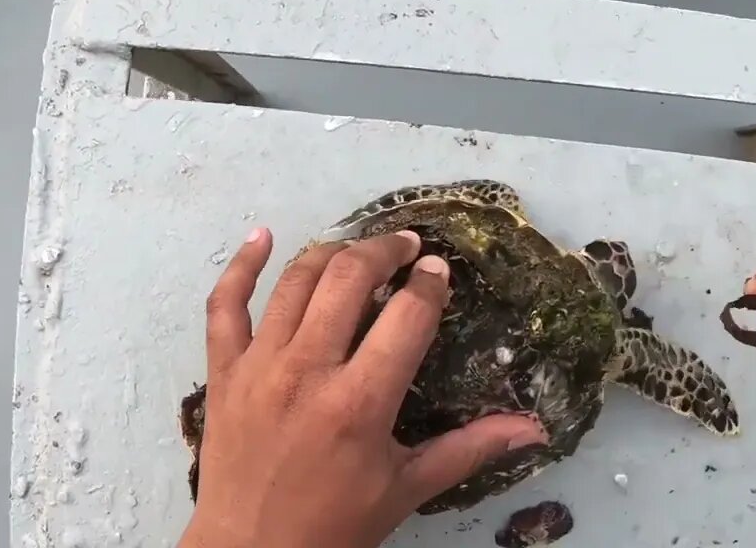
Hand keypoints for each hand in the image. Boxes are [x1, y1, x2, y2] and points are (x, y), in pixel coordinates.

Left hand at [179, 228, 546, 547]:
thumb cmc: (334, 525)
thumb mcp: (407, 488)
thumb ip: (469, 449)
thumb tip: (532, 428)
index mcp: (360, 402)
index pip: (406, 316)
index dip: (429, 284)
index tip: (440, 271)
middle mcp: (308, 372)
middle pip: (348, 279)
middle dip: (386, 251)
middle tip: (408, 247)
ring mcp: (259, 367)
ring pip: (296, 282)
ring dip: (332, 252)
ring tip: (360, 248)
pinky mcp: (224, 372)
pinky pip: (225, 305)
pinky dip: (241, 266)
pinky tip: (262, 236)